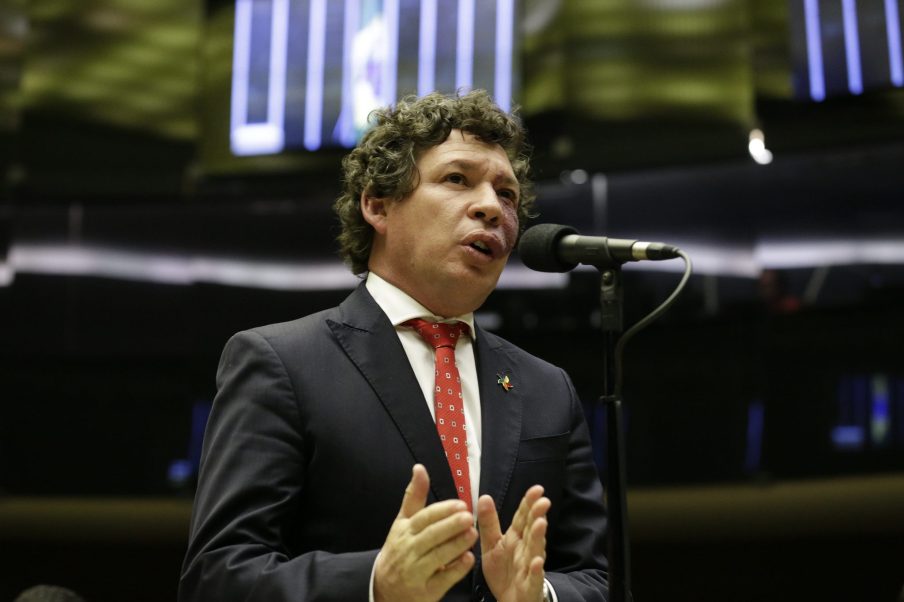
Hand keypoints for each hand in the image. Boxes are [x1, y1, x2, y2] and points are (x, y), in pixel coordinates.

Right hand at [374, 464, 477, 601]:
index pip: (424, 518)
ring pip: (437, 557)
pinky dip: (455, 570)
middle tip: (469, 517)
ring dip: (456, 545)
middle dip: (451, 526)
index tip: (460, 504)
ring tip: (473, 534)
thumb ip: (414, 496)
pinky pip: (442, 580)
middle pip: (431, 536)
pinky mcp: (425, 591)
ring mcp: (415, 572)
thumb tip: (419, 468)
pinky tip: (468, 560)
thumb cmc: (399, 550)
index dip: (442, 511)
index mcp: (405, 531)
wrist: (384, 589)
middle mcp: (408, 551)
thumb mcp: (402, 522)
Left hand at [477, 486, 550, 601]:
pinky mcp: (530, 585)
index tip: (537, 489)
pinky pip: (533, 577)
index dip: (529, 504)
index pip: (523, 518)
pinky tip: (536, 562)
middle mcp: (525, 550)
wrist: (508, 600)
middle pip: (532, 530)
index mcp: (516, 538)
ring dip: (539, 537)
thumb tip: (485, 497)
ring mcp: (529, 566)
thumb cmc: (503, 571)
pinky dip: (536, 570)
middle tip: (543, 501)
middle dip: (537, 516)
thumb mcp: (491, 545)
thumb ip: (489, 523)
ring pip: (536, 550)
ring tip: (540, 524)